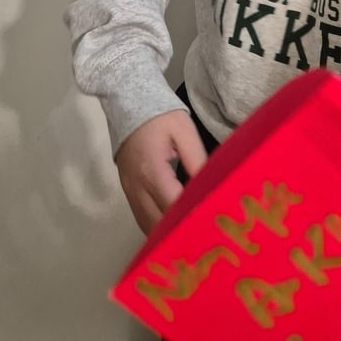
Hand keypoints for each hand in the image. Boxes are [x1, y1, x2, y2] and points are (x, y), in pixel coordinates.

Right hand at [115, 109, 207, 234]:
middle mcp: (137, 187)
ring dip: (167, 233)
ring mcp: (129, 191)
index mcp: (152, 171)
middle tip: (206, 238)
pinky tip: (174, 227)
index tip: (213, 224)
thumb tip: (211, 186)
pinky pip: (141, 217)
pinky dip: (157, 225)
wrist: (128, 102)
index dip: (192, 218)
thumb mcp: (185, 131)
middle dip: (180, 232)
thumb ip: (197, 160)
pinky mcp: (127, 190)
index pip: (173, 206)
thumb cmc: (161, 115)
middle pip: (158, 223)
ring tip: (192, 237)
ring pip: (147, 225)